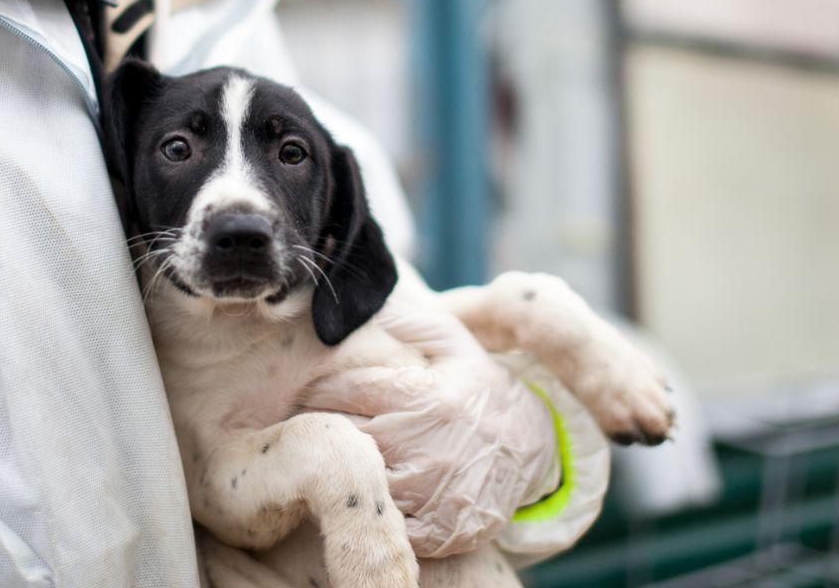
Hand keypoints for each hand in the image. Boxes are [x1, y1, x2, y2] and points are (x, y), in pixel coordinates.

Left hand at [307, 298, 555, 557]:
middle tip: (302, 427)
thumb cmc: (482, 393)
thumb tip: (374, 306)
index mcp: (419, 397)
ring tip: (329, 461)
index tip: (302, 393)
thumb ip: (415, 322)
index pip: (342, 392)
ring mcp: (428, 493)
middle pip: (342, 439)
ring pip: (358, 483)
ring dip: (342, 472)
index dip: (316, 392)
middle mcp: (419, 445)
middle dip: (320, 431)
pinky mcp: (437, 531)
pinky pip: (384, 527)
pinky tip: (366, 498)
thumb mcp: (457, 346)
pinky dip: (372, 513)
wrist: (536, 448)